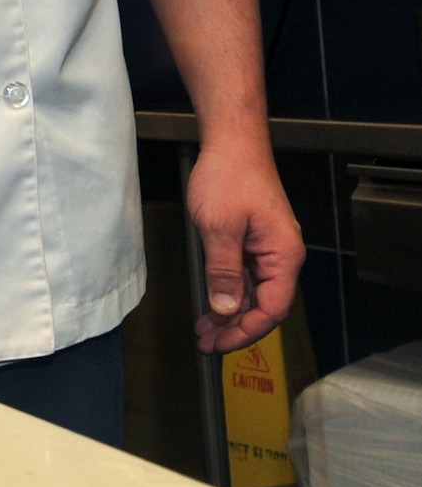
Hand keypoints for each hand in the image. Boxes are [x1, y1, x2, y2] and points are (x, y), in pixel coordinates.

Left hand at [185, 143, 303, 353]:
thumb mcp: (219, 228)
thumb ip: (223, 272)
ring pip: (252, 293)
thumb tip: (226, 310)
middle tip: (206, 343)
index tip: (220, 343)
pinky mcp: (254, 241)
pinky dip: (228, 292)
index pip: (272, 308)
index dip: (246, 331)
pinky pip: (245, 276)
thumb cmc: (229, 177)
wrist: (232, 143)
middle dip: (235, 327)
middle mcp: (281, 256)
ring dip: (229, 313)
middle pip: (264, 305)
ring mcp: (268, 248)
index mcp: (283, 256)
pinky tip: (211, 304)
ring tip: (204, 330)